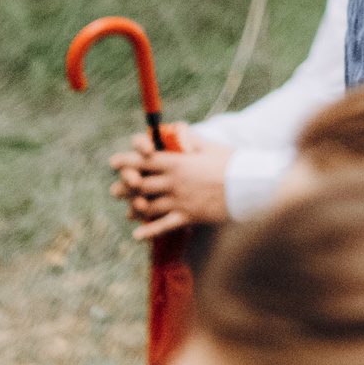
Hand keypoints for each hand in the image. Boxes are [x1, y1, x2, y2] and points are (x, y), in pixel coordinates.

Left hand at [110, 127, 234, 237]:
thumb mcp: (208, 146)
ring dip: (134, 208)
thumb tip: (174, 129)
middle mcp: (174, 182)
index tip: (114, 161)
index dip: (126, 160)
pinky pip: (164, 226)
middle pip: (141, 184)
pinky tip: (137, 234)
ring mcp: (180, 201)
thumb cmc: (231, 162)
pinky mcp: (188, 216)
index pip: (145, 160)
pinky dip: (149, 231)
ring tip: (127, 209)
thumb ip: (189, 137)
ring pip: (148, 206)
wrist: (249, 185)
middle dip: (125, 186)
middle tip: (115, 189)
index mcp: (178, 163)